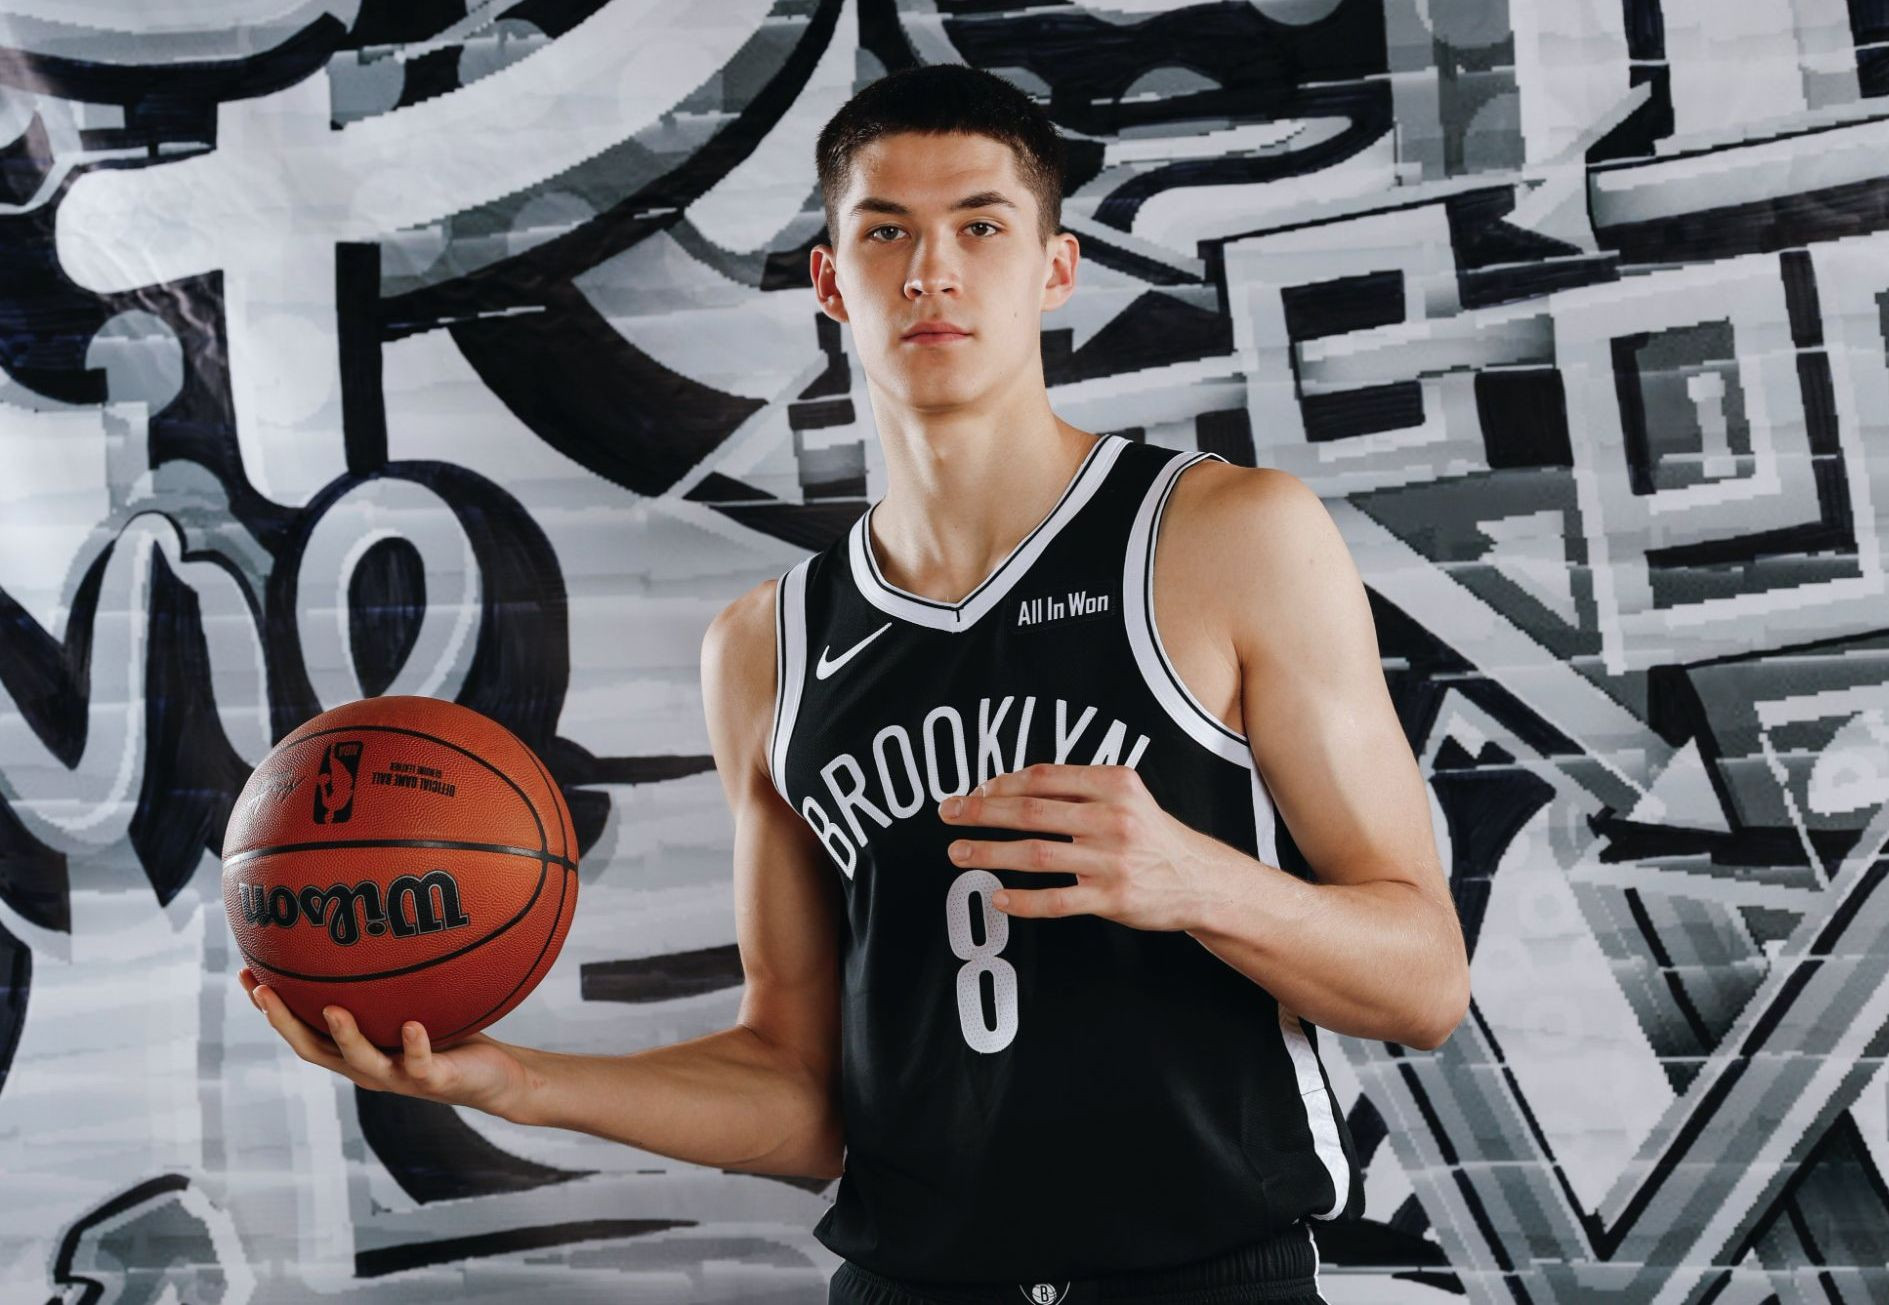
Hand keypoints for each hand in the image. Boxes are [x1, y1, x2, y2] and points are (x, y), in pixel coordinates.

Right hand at [238, 966, 533, 1121]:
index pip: (303, 1031)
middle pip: (314, 1050)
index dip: (271, 1009)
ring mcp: (400, 1076)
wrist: (496, 1078)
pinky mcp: (435, 1080)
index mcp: (357, 1050)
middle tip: (263, 990)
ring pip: (362, 1062)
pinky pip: (422, 1063)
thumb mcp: (414, 1001)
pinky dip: (415, 1044)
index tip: (246, 975)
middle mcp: (370, 1067)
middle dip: (286, 1021)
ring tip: (332, 1008)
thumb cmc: (452, 1034)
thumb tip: (376, 921)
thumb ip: (391, 978)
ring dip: (346, 1035)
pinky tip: (413, 1025)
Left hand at [936, 763, 1217, 930]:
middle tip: (948, 814)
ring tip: (958, 852)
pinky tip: (998, 898)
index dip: (1002, 783)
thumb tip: (1007, 787)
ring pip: (1037, 855)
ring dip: (990, 853)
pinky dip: (1024, 900)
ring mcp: (1112, 861)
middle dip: (982, 812)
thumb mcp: (1126, 797)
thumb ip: (1078, 789)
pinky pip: (1058, 900)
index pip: (1044, 777)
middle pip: (1032, 812)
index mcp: (1114, 784)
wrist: (1200, 879)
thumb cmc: (1152, 835)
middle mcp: (1113, 818)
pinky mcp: (1113, 898)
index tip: (974, 791)